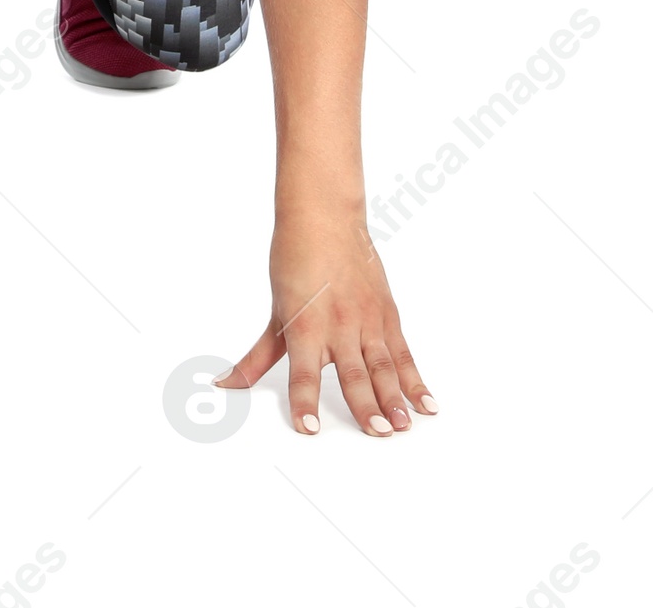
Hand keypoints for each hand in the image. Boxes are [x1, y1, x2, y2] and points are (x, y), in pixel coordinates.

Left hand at [215, 201, 435, 436]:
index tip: (308, 428)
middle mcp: (337, 326)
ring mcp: (366, 321)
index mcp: (305, 326)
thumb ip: (257, 357)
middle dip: (365, 406)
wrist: (324, 218)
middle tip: (377, 433)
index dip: (304, 401)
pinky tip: (427, 404)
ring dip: (394, 397)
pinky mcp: (387, 316)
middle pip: (352, 374)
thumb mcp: (275, 312)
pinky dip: (416, 380)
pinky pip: (403, 353)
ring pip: (383, 366)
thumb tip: (226, 384)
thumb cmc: (294, 262)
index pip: (301, 372)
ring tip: (403, 425)